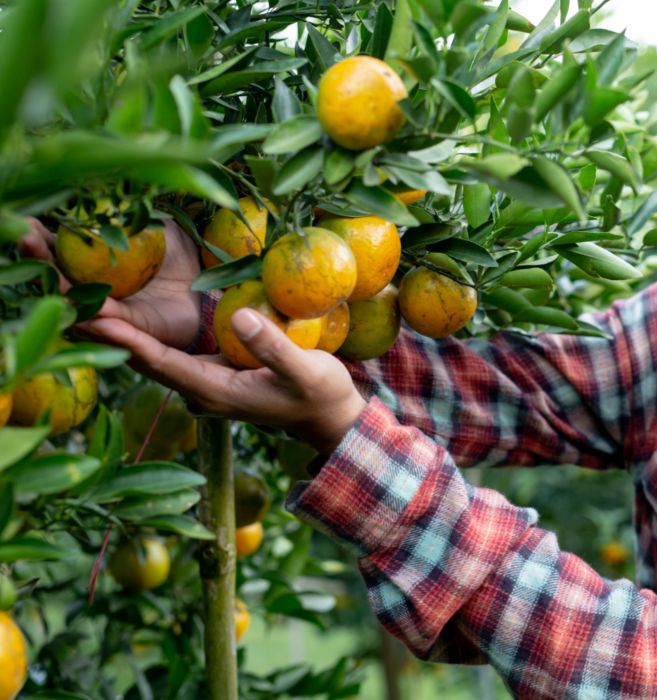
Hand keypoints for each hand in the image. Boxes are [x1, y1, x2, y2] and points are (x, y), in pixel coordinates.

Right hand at [19, 217, 201, 348]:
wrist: (206, 289)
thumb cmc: (176, 256)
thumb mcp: (156, 225)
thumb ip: (130, 209)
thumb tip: (107, 180)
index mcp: (91, 264)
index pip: (56, 251)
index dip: (39, 239)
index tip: (24, 222)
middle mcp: (91, 289)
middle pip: (54, 277)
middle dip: (37, 258)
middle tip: (24, 238)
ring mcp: (109, 312)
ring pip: (75, 304)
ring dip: (59, 288)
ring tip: (47, 270)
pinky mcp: (133, 331)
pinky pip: (113, 325)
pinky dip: (101, 316)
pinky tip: (93, 307)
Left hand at [81, 309, 367, 453]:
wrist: (330, 417)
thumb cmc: (321, 395)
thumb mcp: (306, 370)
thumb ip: (272, 346)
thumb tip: (237, 315)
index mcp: (214, 391)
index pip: (158, 362)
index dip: (124, 340)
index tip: (93, 316)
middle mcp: (198, 390)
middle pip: (141, 359)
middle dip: (107, 333)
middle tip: (69, 297)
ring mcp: (202, 382)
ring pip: (149, 355)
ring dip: (118, 331)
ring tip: (83, 297)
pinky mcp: (209, 372)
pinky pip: (165, 351)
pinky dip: (141, 331)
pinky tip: (123, 308)